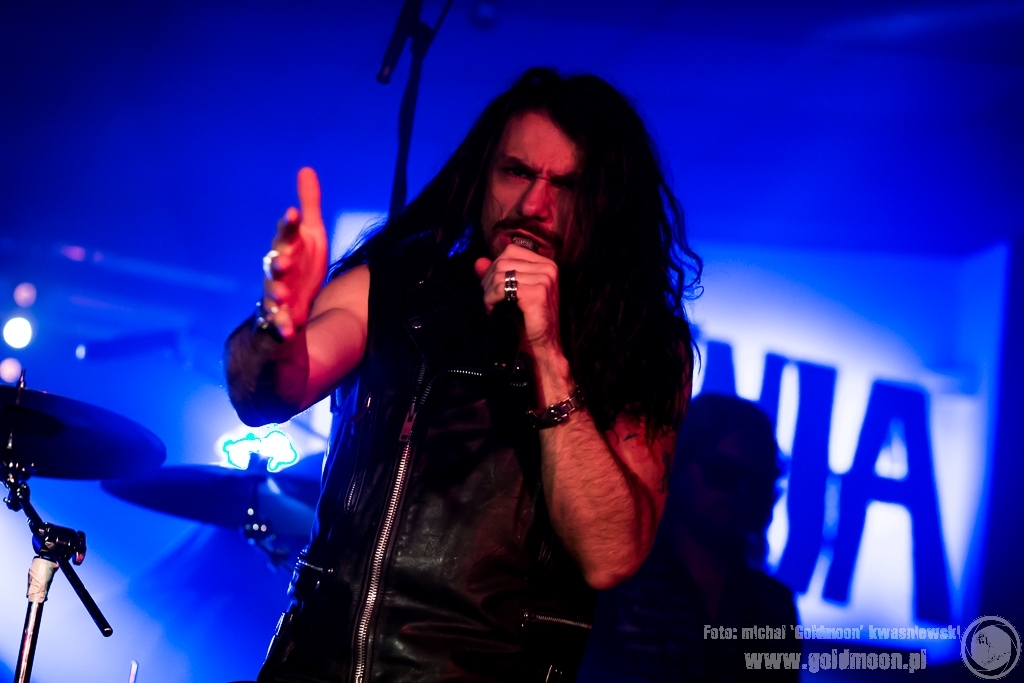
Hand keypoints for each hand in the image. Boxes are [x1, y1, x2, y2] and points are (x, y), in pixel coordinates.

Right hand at [263, 168, 328, 338]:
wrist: (289, 306)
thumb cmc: (300, 266)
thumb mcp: (311, 236)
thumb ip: (310, 206)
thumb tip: (306, 169)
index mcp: (287, 250)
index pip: (287, 235)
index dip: (289, 225)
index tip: (294, 213)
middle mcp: (278, 272)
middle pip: (275, 264)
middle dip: (278, 262)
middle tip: (284, 261)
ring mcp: (276, 296)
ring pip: (273, 293)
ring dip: (278, 293)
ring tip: (285, 295)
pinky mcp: (278, 320)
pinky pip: (277, 325)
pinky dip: (281, 328)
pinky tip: (289, 331)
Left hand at [474, 243, 562, 357]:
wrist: (541, 345)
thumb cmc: (528, 320)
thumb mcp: (513, 292)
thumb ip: (497, 274)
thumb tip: (478, 261)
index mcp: (546, 264)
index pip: (511, 251)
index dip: (495, 266)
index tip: (490, 285)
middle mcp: (548, 268)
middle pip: (504, 262)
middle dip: (489, 280)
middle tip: (488, 299)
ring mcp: (544, 279)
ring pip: (501, 275)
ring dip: (489, 291)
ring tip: (491, 306)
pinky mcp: (537, 292)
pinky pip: (503, 288)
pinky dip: (492, 298)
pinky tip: (493, 309)